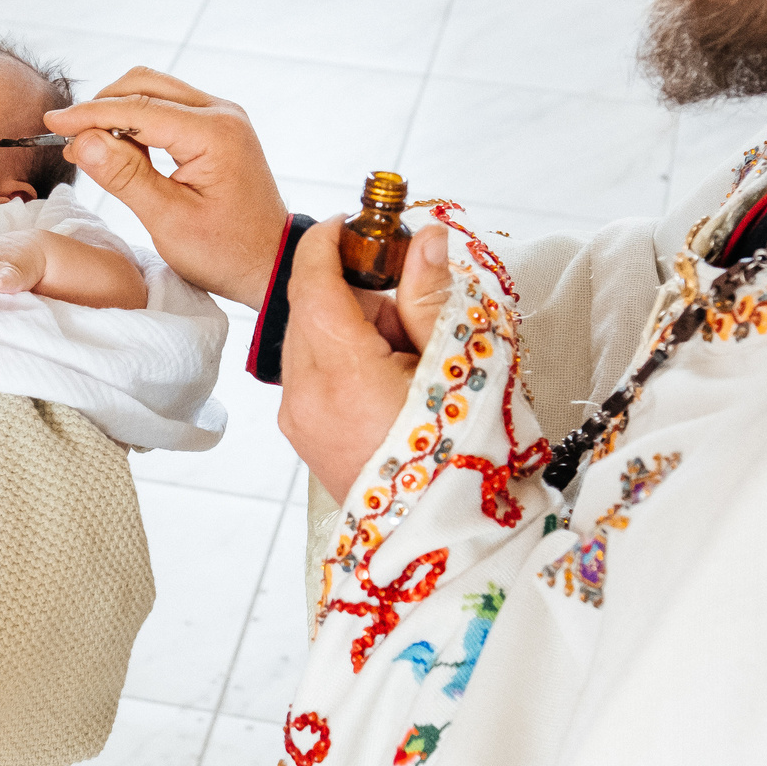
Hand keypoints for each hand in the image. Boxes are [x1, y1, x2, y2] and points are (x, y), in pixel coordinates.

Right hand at [44, 69, 286, 307]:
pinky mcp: (216, 128)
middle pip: (145, 85)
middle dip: (101, 107)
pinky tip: (118, 149)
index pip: (137, 108)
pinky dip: (137, 121)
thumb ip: (125, 177)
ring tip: (89, 149)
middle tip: (69, 140)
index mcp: (214, 134)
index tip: (52, 124)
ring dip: (117, 112)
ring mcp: (221, 117)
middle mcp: (221, 113)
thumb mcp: (169, 221)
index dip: (89, 115)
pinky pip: (167, 109)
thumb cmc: (226, 251)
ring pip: (154, 92)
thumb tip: (83, 141)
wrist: (270, 263)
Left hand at [280, 222, 453, 498]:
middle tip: (413, 312)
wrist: (452, 542)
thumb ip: (433, 296)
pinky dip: (343, 361)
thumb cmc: (467, 458)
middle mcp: (305, 395)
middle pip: (311, 308)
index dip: (329, 241)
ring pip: (310, 341)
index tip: (356, 223)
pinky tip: (390, 383)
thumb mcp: (461, 364)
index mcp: (341, 371)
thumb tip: (425, 238)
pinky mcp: (304, 438)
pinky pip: (312, 376)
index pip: (311, 280)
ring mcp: (299, 420)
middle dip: (356, 293)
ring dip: (350, 329)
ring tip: (409, 359)